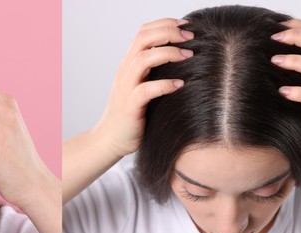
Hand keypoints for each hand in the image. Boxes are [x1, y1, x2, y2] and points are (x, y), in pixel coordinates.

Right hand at [94, 18, 193, 156]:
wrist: (110, 140)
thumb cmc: (132, 114)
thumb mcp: (142, 86)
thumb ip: (155, 72)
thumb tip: (184, 58)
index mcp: (128, 64)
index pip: (143, 32)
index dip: (164, 24)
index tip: (186, 25)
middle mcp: (125, 71)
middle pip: (143, 38)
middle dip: (168, 32)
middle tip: (190, 36)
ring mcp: (126, 88)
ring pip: (143, 59)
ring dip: (168, 53)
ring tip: (189, 55)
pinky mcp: (130, 106)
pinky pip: (146, 90)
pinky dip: (164, 84)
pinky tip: (180, 85)